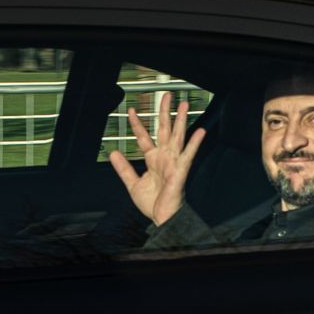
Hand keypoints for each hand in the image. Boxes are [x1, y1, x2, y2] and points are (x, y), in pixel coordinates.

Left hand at [108, 91, 205, 225]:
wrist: (163, 218)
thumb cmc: (153, 203)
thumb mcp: (133, 183)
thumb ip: (123, 168)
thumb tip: (113, 152)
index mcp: (153, 159)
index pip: (144, 137)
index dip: (137, 123)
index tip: (130, 110)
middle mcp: (164, 157)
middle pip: (164, 129)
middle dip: (164, 112)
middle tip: (166, 95)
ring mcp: (174, 162)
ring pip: (177, 136)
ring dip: (181, 120)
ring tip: (183, 104)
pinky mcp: (181, 170)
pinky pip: (188, 154)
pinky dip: (195, 143)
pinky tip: (200, 130)